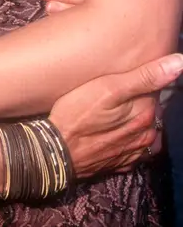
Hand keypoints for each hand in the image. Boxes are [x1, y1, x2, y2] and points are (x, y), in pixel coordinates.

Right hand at [50, 53, 182, 176]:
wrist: (56, 152)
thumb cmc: (78, 113)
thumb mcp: (107, 87)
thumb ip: (145, 76)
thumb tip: (180, 62)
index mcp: (147, 113)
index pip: (158, 90)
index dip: (144, 79)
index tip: (128, 74)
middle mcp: (147, 134)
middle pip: (153, 111)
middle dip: (143, 101)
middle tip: (119, 90)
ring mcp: (135, 152)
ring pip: (147, 131)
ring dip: (139, 121)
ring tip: (119, 111)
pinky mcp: (121, 164)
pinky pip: (136, 150)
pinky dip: (132, 140)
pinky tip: (119, 132)